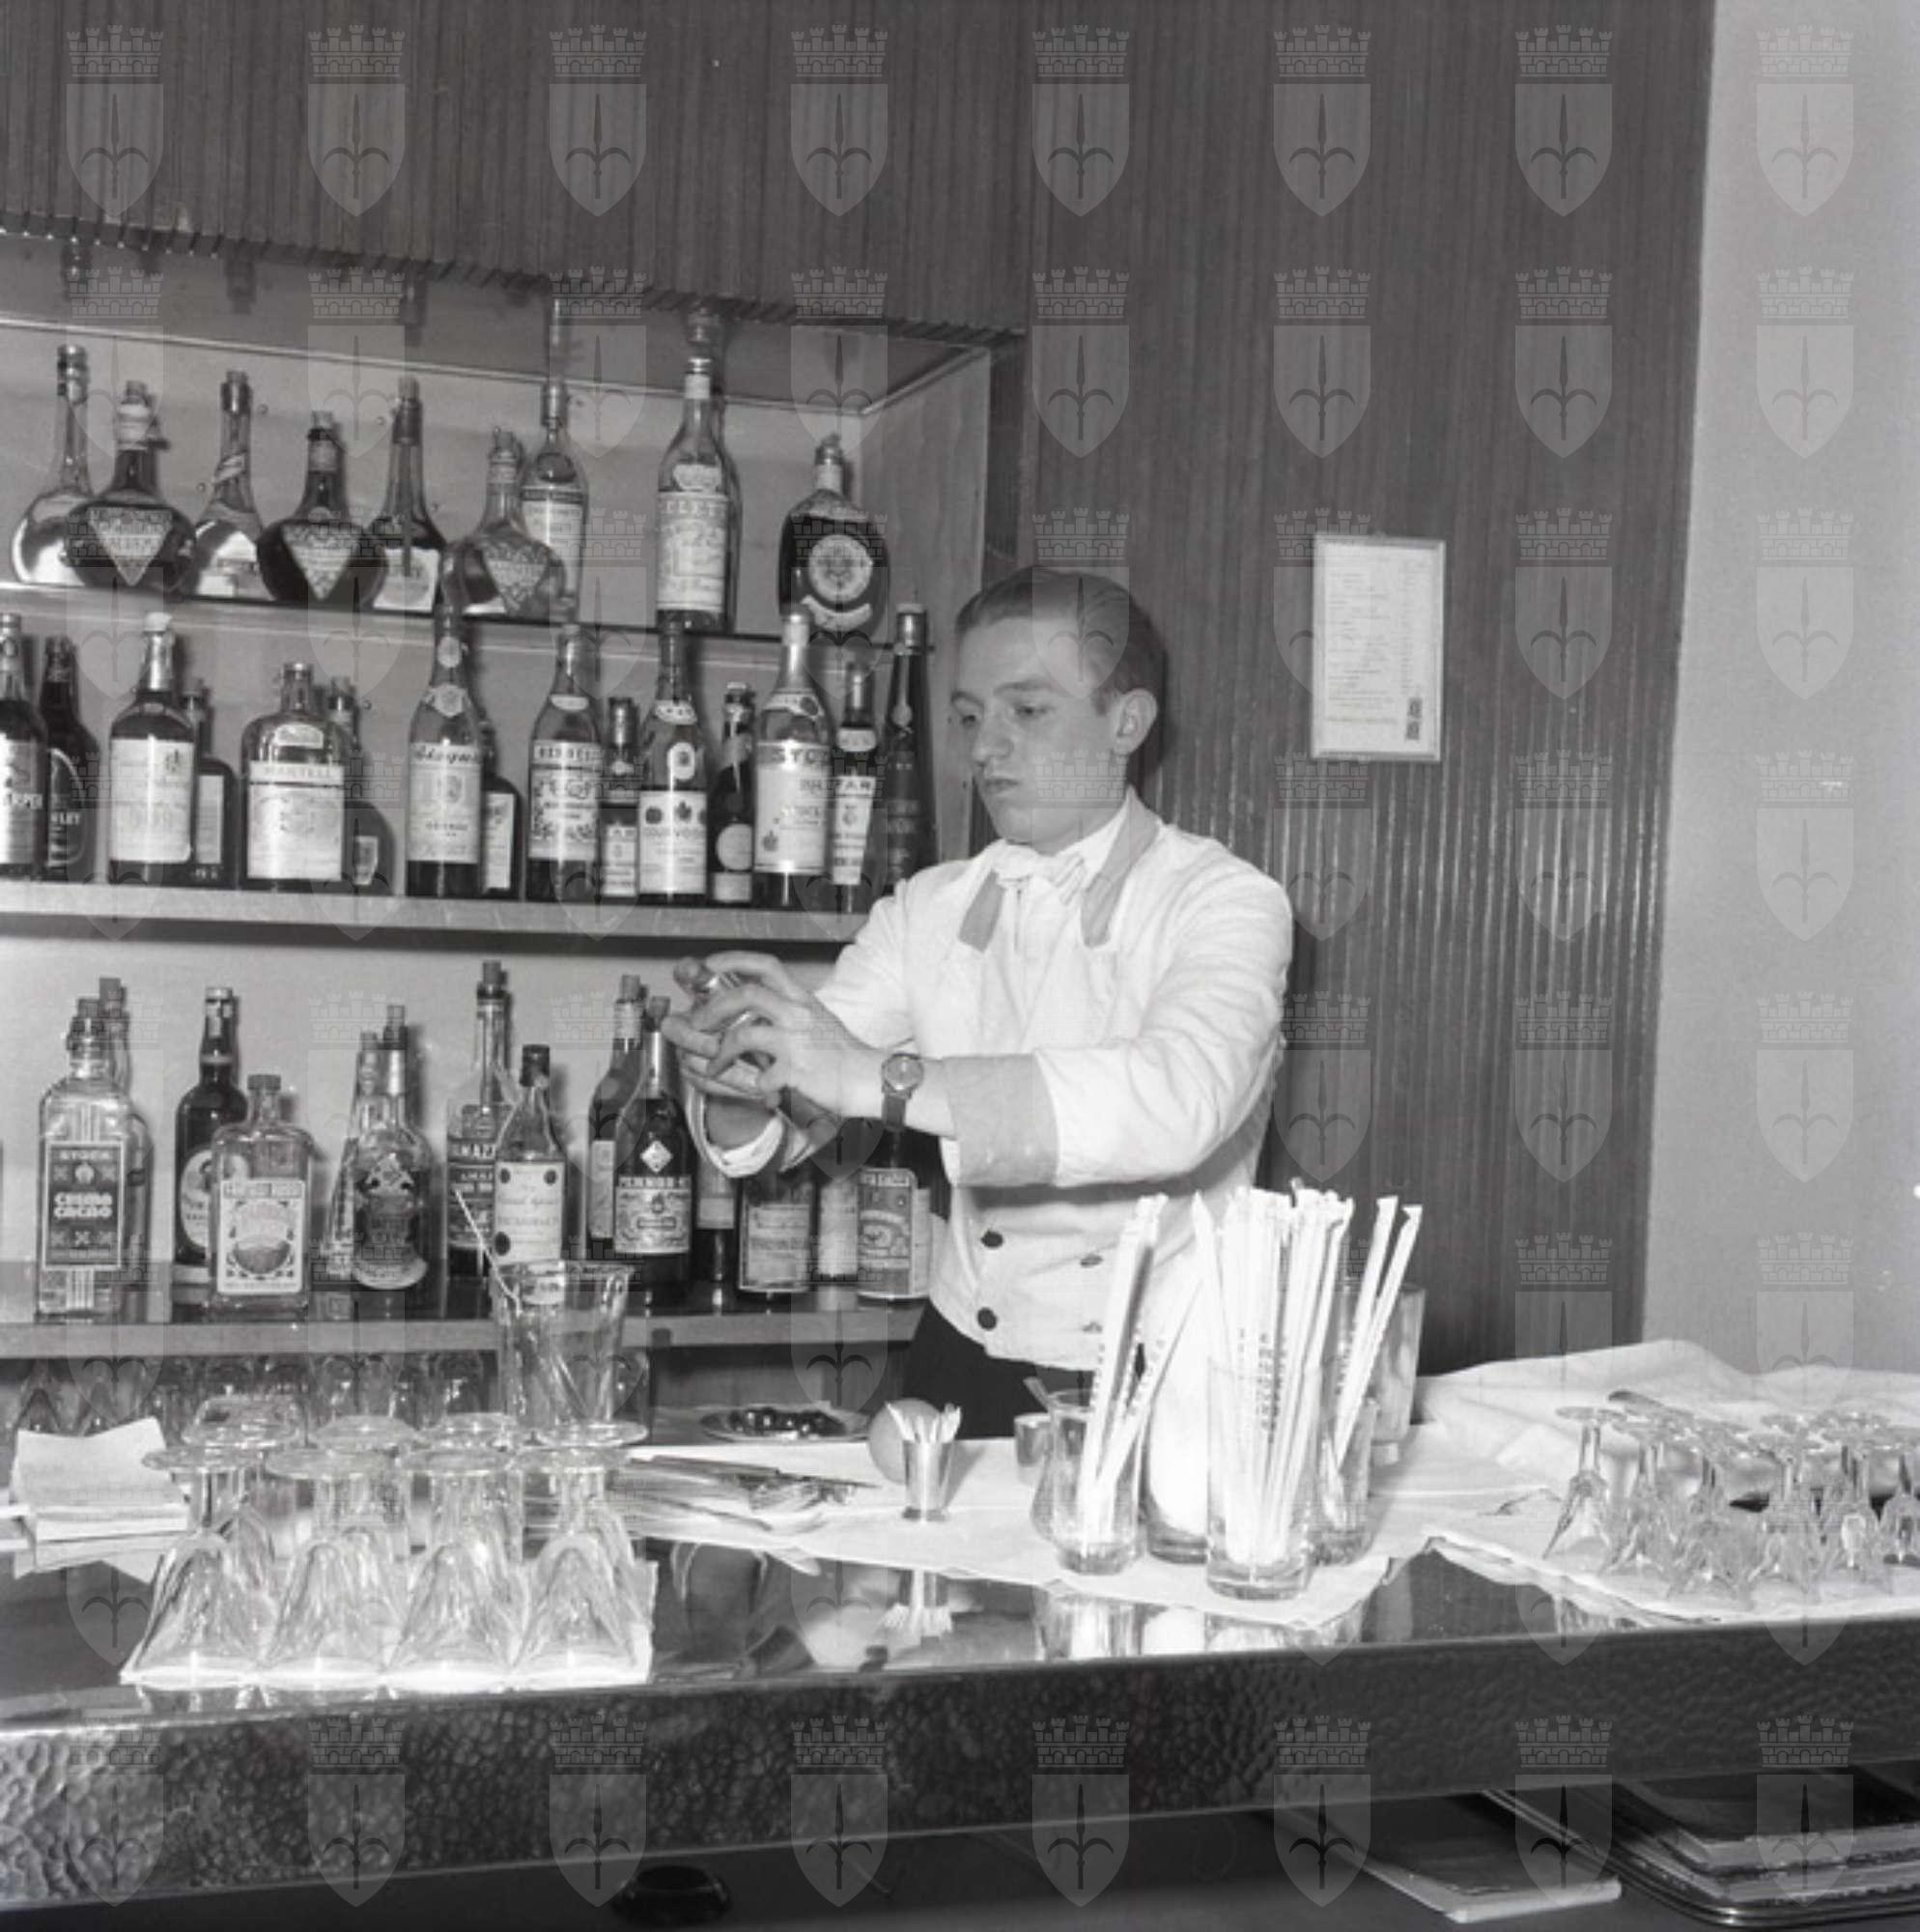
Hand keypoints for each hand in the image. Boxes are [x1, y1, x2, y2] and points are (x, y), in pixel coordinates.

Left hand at [668, 952, 885, 1121]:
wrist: (869, 1078)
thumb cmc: (844, 1054)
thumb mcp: (817, 1020)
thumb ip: (788, 1011)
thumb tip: (756, 1010)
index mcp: (802, 999)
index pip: (766, 965)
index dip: (734, 960)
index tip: (710, 964)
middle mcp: (798, 1014)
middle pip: (746, 994)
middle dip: (713, 1007)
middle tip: (699, 1021)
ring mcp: (796, 1041)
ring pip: (744, 1034)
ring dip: (720, 1050)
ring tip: (714, 1063)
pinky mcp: (795, 1070)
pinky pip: (760, 1075)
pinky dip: (751, 1083)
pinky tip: (753, 1087)